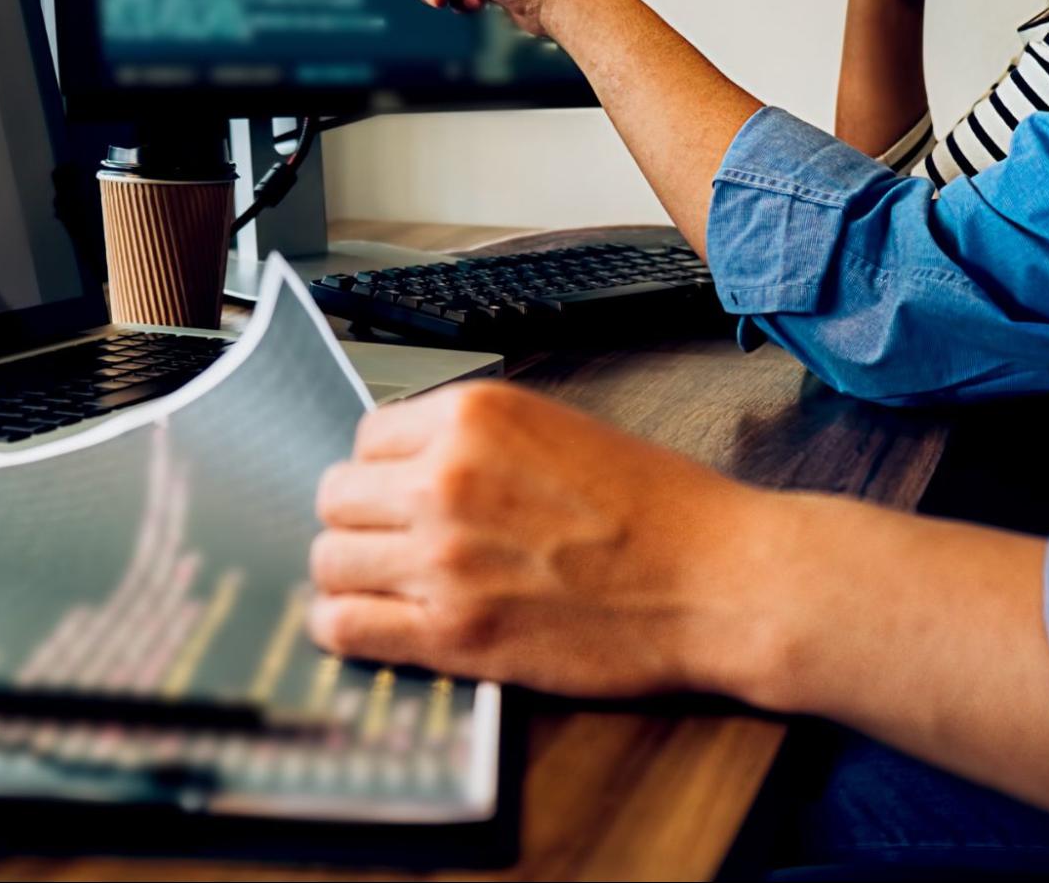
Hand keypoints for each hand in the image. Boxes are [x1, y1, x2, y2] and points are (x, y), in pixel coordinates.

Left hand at [307, 380, 783, 698]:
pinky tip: (371, 625)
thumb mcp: (561, 430)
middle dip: (361, 520)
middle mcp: (443, 478)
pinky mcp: (453, 632)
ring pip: (330, 560)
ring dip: (352, 573)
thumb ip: (479, 442)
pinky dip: (343, 628)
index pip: (366, 438)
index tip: (401, 494)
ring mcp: (441, 557)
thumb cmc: (662, 509)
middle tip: (394, 542)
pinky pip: (344, 626)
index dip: (384, 471)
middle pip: (336, 496)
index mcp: (473, 416)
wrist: (718, 580)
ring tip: (387, 585)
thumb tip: (415, 465)